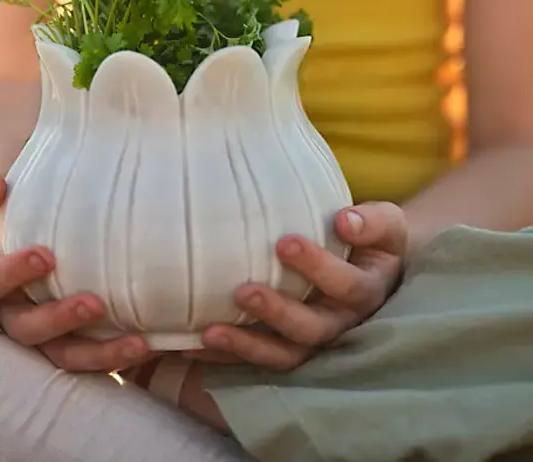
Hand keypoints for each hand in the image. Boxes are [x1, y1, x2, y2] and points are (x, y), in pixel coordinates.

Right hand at [0, 173, 151, 372]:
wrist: (10, 231)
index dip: (14, 273)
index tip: (46, 257)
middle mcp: (6, 312)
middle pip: (26, 330)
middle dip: (59, 320)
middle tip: (94, 304)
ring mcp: (37, 333)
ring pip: (61, 356)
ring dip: (97, 353)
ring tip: (135, 343)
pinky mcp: (65, 342)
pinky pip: (88, 360)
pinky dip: (116, 358)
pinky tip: (147, 347)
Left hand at [191, 202, 406, 369]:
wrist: (371, 269)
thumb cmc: (371, 238)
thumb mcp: (384, 224)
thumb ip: (372, 221)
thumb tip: (345, 220)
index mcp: (368, 291)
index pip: (347, 285)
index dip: (318, 267)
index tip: (285, 242)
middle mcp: (343, 324)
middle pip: (313, 329)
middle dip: (277, 312)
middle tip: (243, 291)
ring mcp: (316, 343)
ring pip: (284, 356)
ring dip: (247, 345)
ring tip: (210, 332)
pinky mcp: (289, 351)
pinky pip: (258, 361)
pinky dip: (228, 356)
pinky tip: (195, 346)